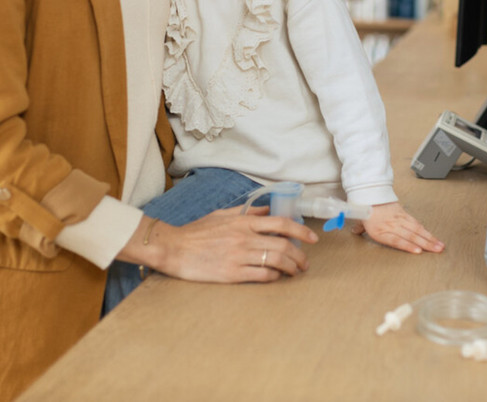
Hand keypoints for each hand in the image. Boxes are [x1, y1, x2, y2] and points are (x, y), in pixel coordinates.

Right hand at [124, 206, 317, 283]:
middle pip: (282, 245)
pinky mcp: (230, 274)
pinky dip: (273, 276)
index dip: (301, 231)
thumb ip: (248, 213)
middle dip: (299, 255)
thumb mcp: (223, 215)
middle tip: (305, 262)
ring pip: (275, 261)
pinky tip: (276, 277)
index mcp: (243, 222)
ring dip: (290, 268)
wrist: (173, 248)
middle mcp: (244, 238)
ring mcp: (238, 256)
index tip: (312, 239)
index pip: (281, 224)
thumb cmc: (197, 231)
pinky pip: (260, 275)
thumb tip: (269, 210)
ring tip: (295, 272)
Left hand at [351, 202, 444, 254]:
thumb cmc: (366, 206)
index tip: (418, 251)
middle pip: (411, 235)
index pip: (396, 240)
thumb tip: (355, 232)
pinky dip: (425, 230)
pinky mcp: (404, 213)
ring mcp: (399, 219)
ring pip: (417, 229)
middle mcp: (392, 224)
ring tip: (439, 245)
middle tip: (437, 250)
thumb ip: (359, 228)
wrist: (371, 190)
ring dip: (429, 238)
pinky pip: (416, 222)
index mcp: (380, 230)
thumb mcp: (360, 220)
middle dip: (426, 243)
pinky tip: (432, 236)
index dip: (408, 246)